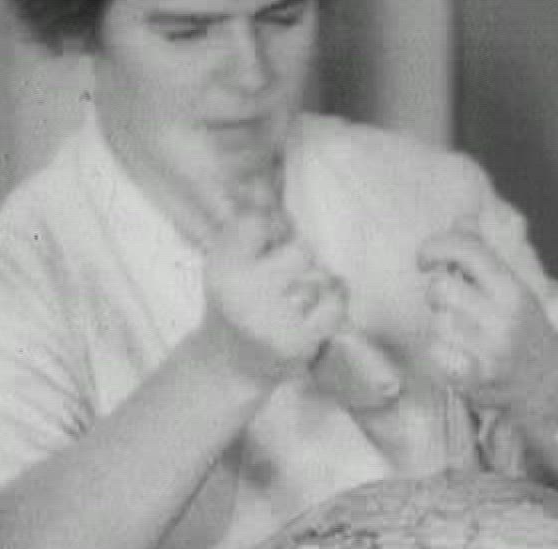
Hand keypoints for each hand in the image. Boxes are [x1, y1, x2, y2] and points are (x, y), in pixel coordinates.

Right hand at [198, 183, 349, 386]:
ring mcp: (273, 319)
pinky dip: (331, 305)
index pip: (260, 221)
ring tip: (296, 301)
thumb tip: (267, 176)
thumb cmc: (235, 302)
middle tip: (286, 281)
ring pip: (320, 278)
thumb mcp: (230, 261)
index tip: (269, 247)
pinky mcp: (298, 341)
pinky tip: (315, 312)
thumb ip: (249, 223)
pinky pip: (334, 305)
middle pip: (301, 250)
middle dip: (300, 262)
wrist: (230, 364)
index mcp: (222, 266)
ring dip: (317, 286)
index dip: (272, 230)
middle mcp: (244, 291)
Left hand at [418, 227, 557, 411]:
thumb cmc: (525, 330)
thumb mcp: (514, 287)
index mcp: (513, 290)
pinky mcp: (475, 380)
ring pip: (436, 324)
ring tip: (463, 335)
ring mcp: (489, 352)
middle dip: (437, 293)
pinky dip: (440, 354)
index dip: (436, 246)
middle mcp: (503, 319)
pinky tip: (459, 357)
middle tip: (453, 304)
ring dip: (441, 327)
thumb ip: (484, 254)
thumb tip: (462, 218)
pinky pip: (435, 355)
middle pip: (440, 289)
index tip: (425, 258)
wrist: (551, 385)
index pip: (467, 250)